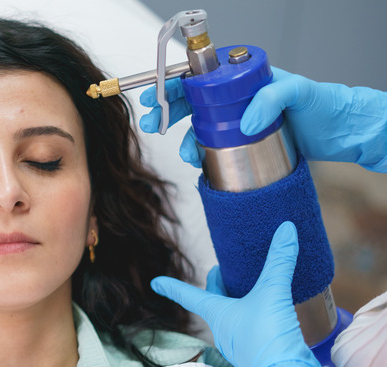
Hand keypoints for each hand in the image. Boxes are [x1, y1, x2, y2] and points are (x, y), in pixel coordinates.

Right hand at [139, 68, 386, 172]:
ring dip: (183, 139)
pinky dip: (201, 155)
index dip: (175, 83)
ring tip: (185, 153)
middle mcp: (237, 99)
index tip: (157, 94)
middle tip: (153, 123)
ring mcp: (237, 121)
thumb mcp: (301, 93)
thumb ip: (272, 99)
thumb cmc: (325, 106)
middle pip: (192, 101)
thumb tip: (244, 123)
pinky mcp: (242, 144)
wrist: (342, 134)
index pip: (202, 76)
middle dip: (167, 111)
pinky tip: (199, 162)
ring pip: (198, 127)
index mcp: (244, 79)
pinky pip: (213, 148)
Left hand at [150, 222, 323, 366]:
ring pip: (231, 316)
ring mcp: (239, 343)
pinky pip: (249, 328)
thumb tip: (286, 228)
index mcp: (217, 314)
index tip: (155, 282)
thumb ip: (280, 260)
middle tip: (219, 270)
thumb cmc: (268, 337)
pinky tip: (268, 311)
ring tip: (248, 285)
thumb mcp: (273, 293)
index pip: (189, 295)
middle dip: (216, 286)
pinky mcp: (258, 353)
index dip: (172, 286)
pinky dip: (253, 315)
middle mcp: (223, 329)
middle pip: (213, 302)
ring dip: (236, 300)